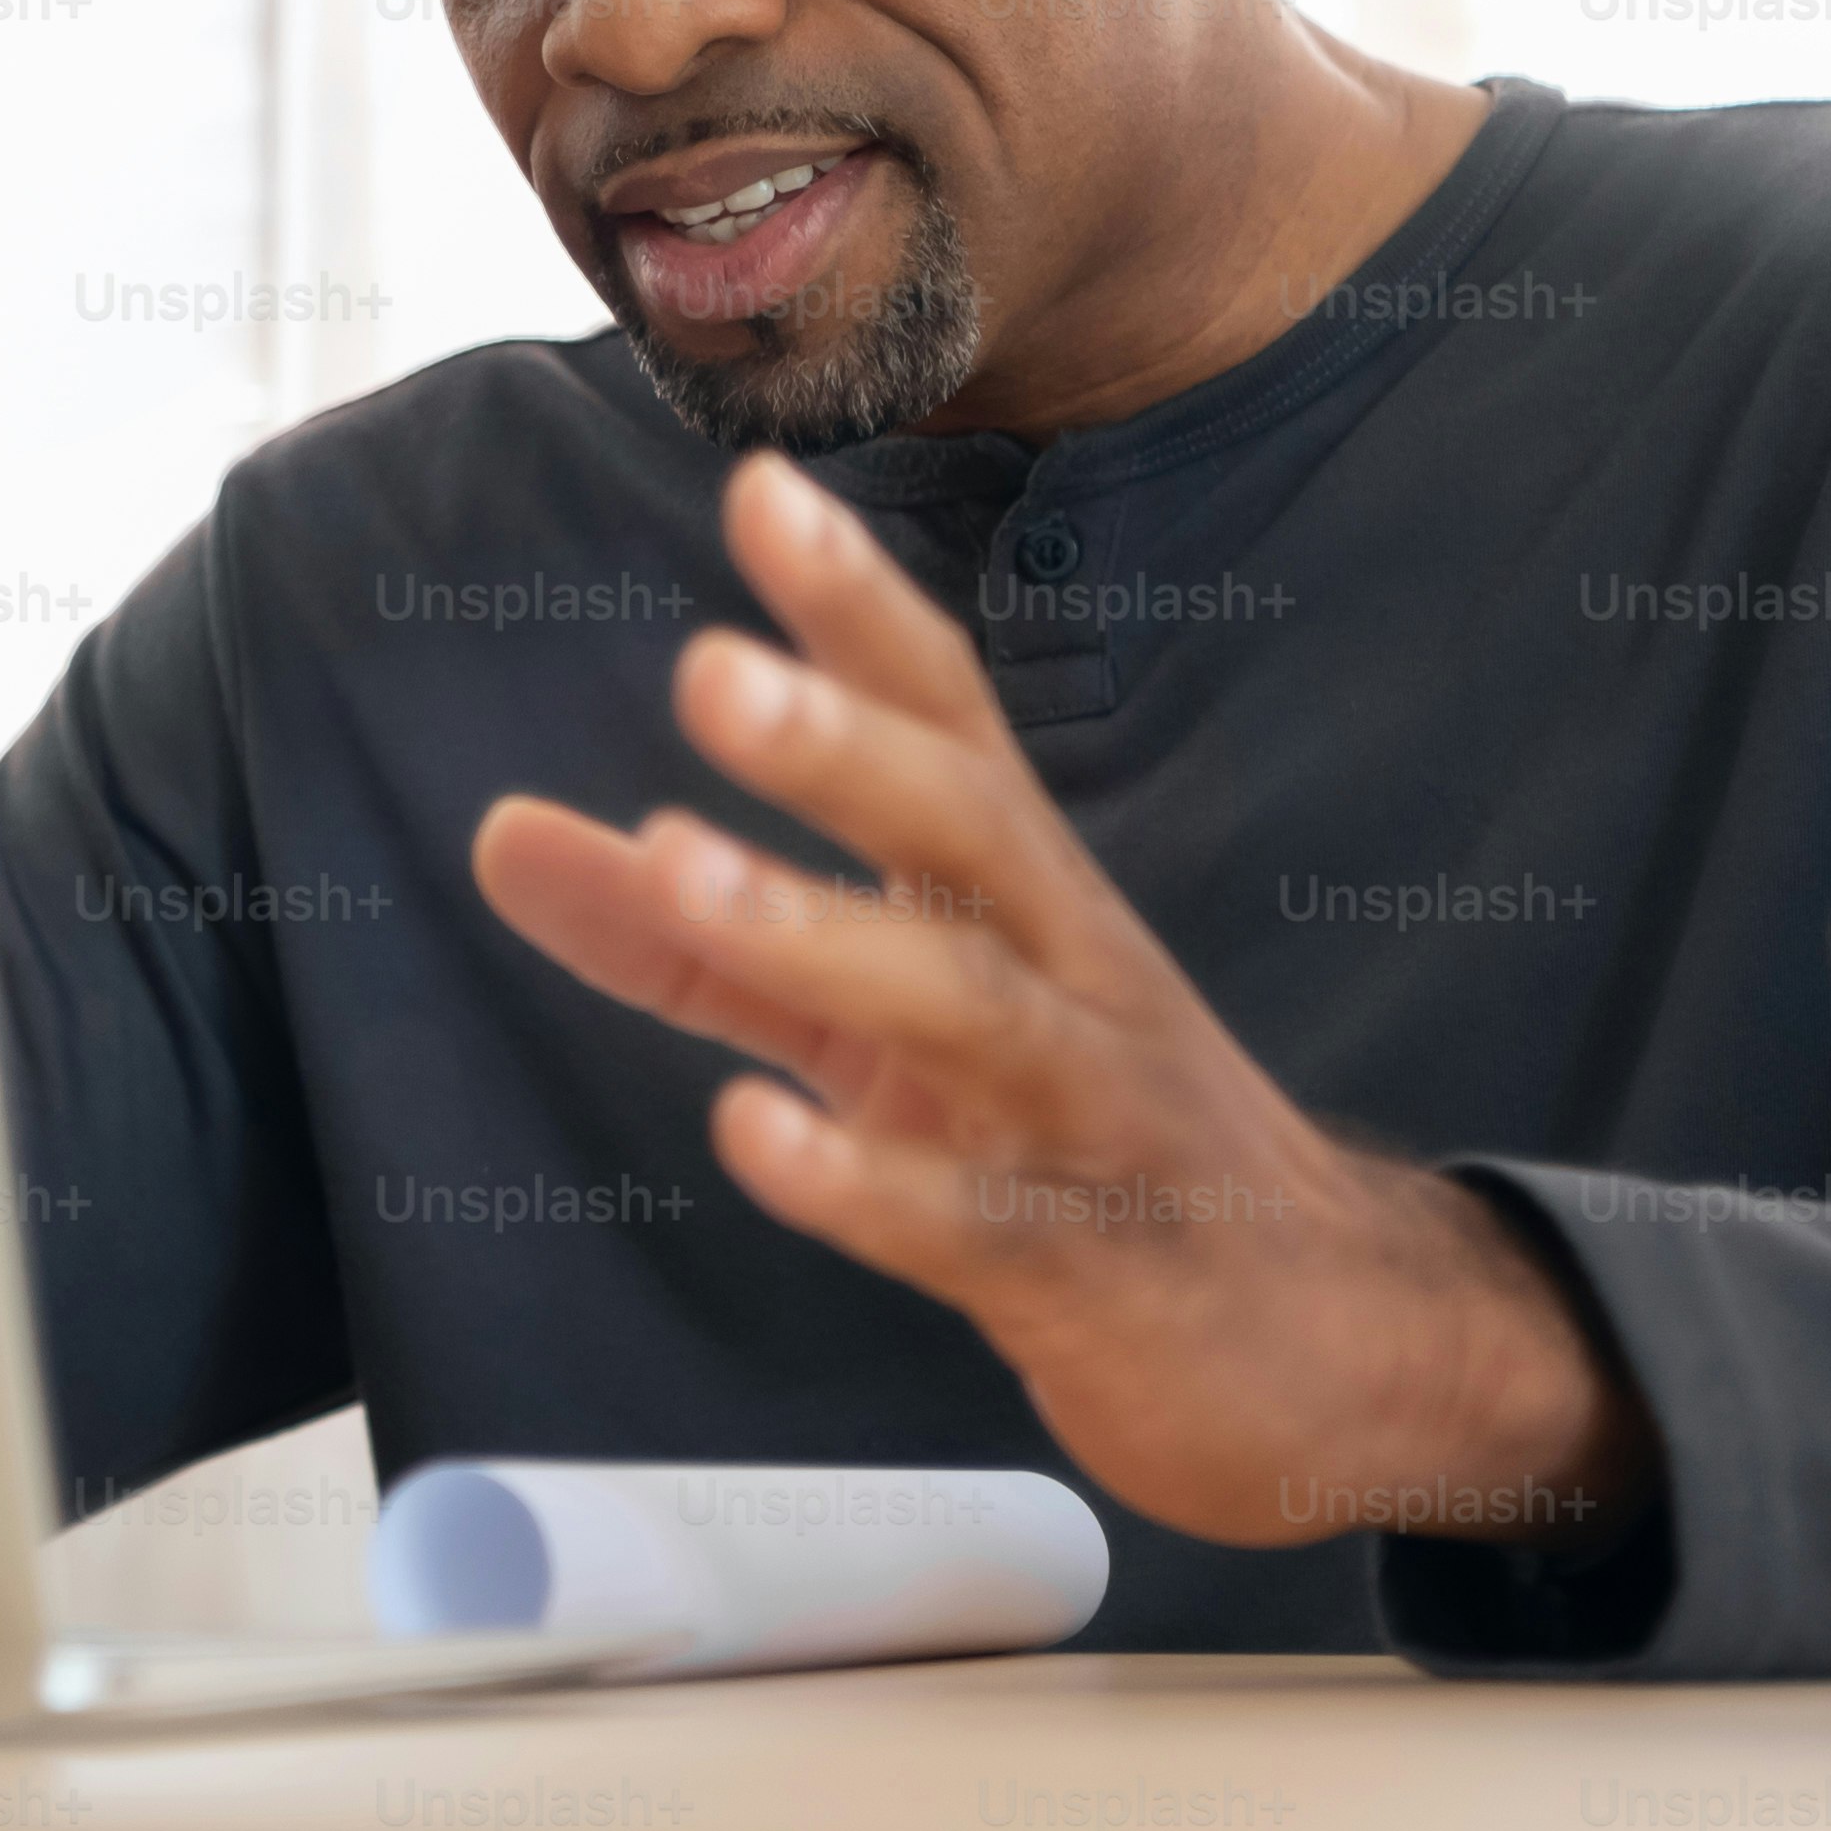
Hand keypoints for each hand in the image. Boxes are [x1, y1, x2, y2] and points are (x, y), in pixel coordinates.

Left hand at [467, 452, 1648, 1552]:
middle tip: (708, 668)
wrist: (1330, 1343)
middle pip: (967, 827)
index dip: (857, 606)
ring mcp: (1086, 1116)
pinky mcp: (1082, 1267)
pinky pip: (971, 1216)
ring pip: (971, 1007)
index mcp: (1018, 892)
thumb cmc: (1072, 1142)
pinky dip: (862, 1175)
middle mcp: (1068, 971)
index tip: (759, 487)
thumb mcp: (875, 1027)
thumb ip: (693, 939)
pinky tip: (749, 1128)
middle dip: (844, 743)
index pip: (945, 717)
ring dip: (822, 933)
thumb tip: (500, 835)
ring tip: (680, 866)